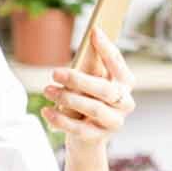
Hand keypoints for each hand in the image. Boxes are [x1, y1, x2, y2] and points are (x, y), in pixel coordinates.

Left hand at [40, 26, 136, 149]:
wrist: (86, 138)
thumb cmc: (88, 100)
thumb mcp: (90, 81)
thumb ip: (91, 65)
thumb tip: (90, 37)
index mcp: (125, 83)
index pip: (117, 63)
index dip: (107, 48)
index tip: (94, 32)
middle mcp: (125, 102)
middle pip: (105, 89)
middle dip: (79, 80)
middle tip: (54, 73)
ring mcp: (114, 122)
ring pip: (93, 108)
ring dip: (67, 98)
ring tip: (48, 90)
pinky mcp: (99, 137)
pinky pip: (79, 128)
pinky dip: (60, 119)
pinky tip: (46, 111)